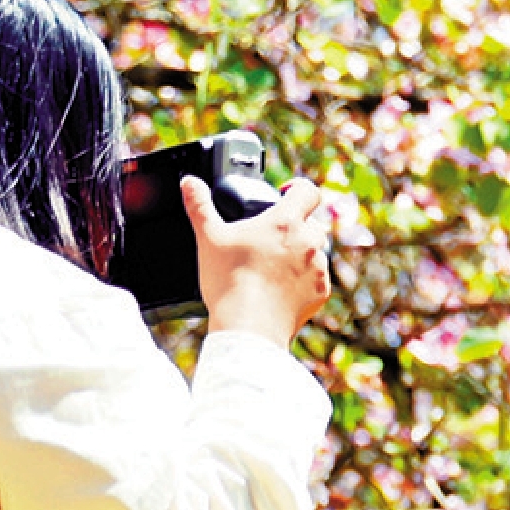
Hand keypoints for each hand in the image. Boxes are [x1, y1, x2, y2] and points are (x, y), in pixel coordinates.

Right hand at [186, 174, 331, 347]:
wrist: (248, 327)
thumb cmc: (229, 282)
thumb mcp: (209, 238)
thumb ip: (200, 206)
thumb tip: (189, 182)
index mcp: (286, 222)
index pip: (308, 191)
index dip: (297, 188)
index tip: (284, 194)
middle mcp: (309, 242)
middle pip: (311, 223)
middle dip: (295, 226)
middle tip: (269, 238)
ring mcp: (318, 268)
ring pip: (316, 251)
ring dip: (300, 253)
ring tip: (273, 265)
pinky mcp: (320, 292)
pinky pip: (316, 278)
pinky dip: (303, 280)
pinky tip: (280, 287)